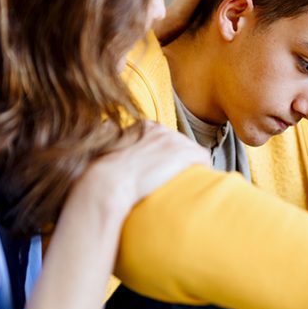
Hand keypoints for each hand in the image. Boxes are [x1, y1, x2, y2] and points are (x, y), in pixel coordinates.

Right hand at [74, 123, 208, 214]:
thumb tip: (107, 125)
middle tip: (172, 177)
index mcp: (144, 127)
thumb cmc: (104, 173)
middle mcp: (161, 129)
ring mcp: (173, 140)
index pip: (164, 137)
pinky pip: (203, 157)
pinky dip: (203, 168)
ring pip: (192, 151)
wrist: (109, 183)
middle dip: (178, 160)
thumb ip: (113, 134)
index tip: (162, 167)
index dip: (165, 155)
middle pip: (179, 143)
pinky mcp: (184, 154)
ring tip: (185, 181)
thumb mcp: (109, 146)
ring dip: (190, 165)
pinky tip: (198, 180)